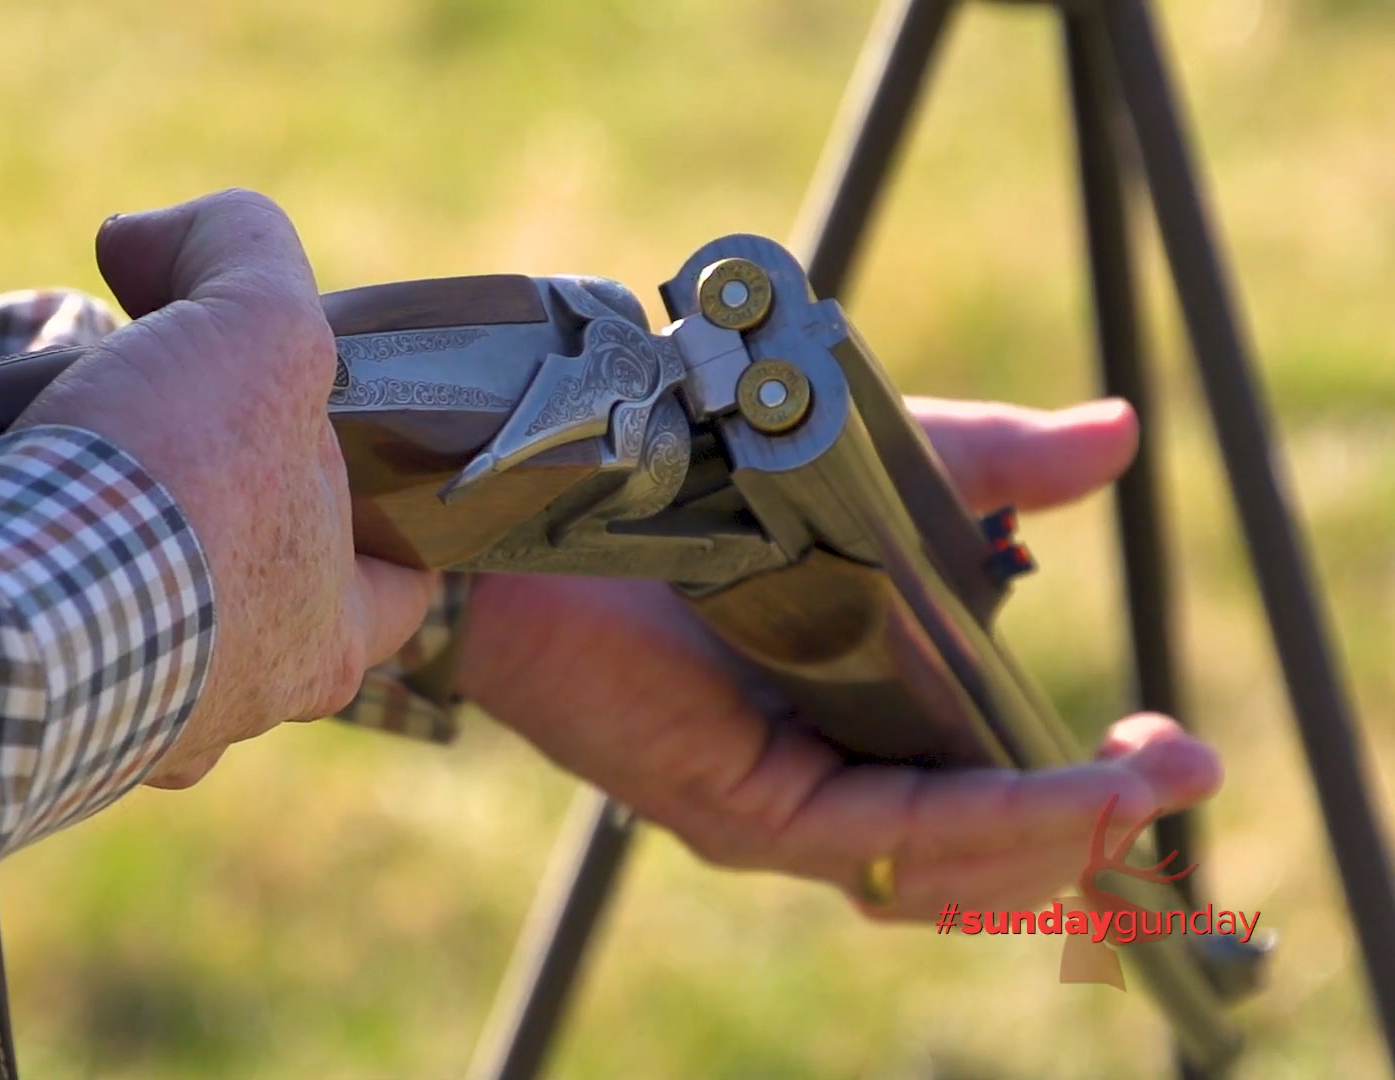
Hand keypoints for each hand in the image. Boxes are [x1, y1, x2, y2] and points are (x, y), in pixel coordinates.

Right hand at [14, 189, 438, 786]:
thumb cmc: (176, 496)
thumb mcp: (265, 329)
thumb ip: (244, 251)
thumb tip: (148, 243)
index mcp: (314, 633)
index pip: (388, 576)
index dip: (367, 493)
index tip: (315, 420)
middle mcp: (214, 683)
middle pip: (204, 515)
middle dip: (133, 391)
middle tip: (96, 337)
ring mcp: (85, 688)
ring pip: (57, 510)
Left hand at [455, 397, 1222, 918]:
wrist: (546, 483)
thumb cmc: (687, 482)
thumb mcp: (872, 477)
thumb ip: (989, 471)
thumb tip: (1116, 438)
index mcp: (848, 723)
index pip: (983, 801)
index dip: (1084, 795)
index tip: (1171, 747)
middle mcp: (815, 784)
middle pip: (979, 859)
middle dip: (1097, 831)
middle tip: (1185, 769)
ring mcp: (778, 810)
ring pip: (947, 868)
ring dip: (1063, 836)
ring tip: (1149, 787)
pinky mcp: (745, 804)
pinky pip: (893, 835)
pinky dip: (996, 820)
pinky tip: (1075, 789)